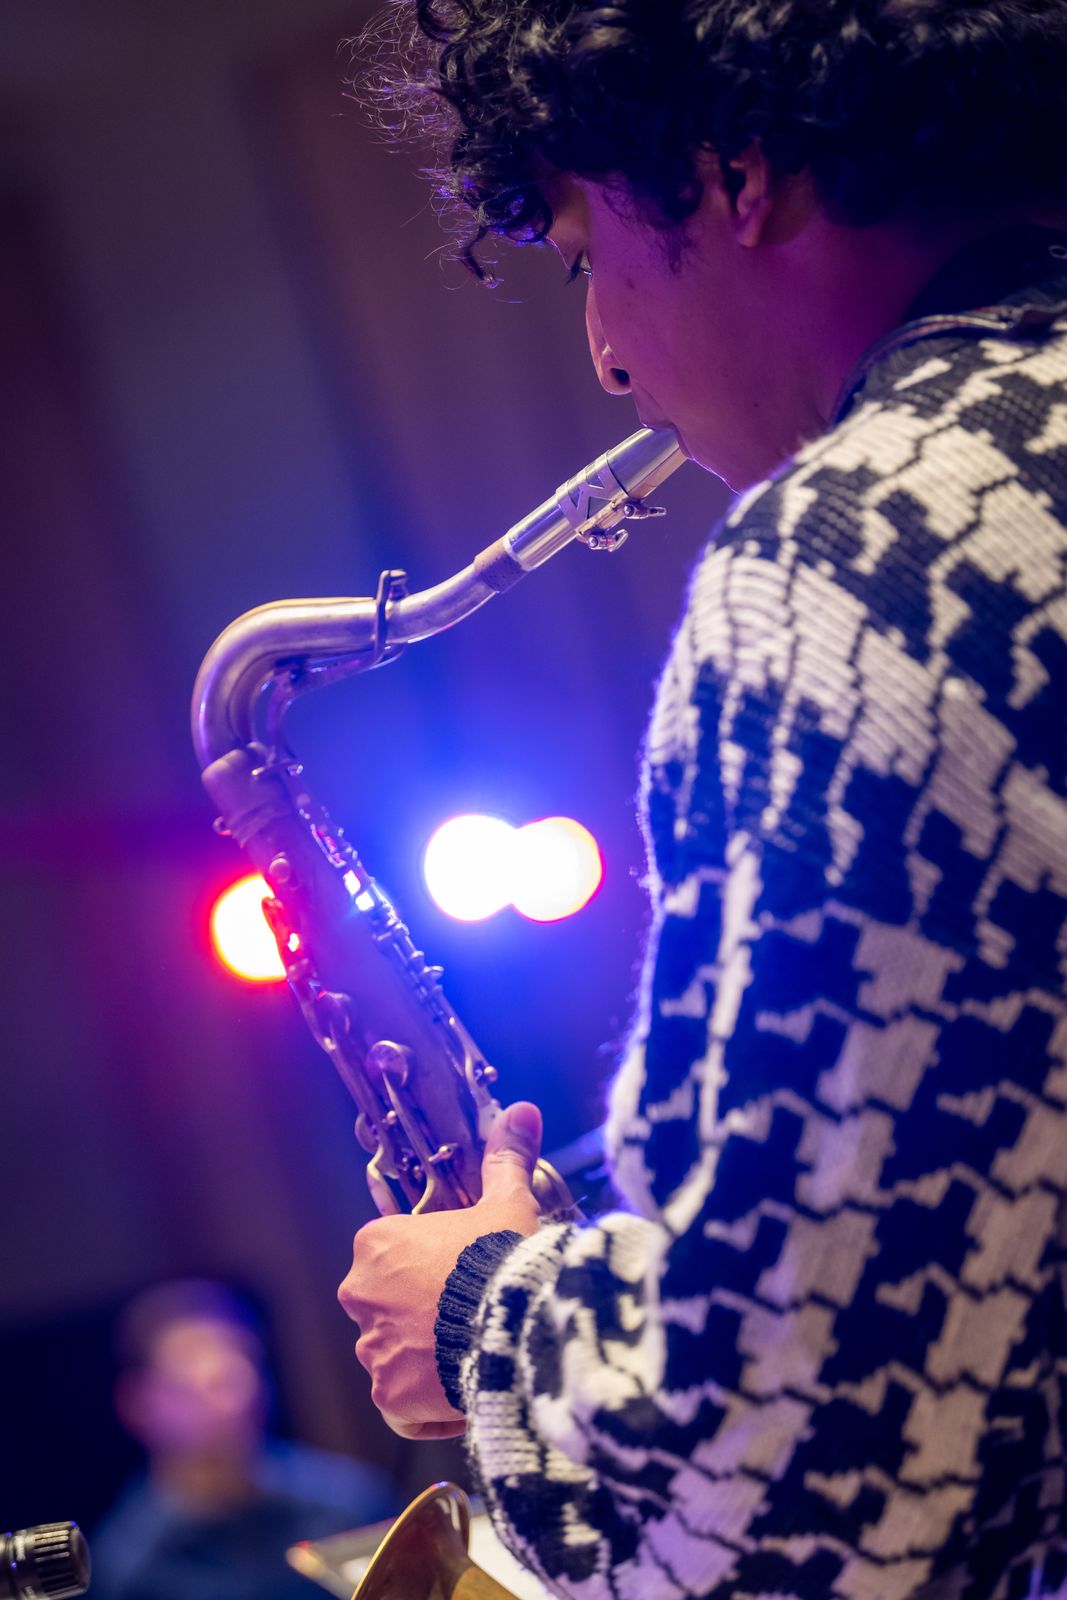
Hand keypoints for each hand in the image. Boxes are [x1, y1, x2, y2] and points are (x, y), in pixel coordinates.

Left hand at [338, 1101, 542, 1439]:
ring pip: (395, 1355)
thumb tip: (523, 1110)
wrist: (513, 1324)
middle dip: (423, 1314)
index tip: (466, 1273)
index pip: (393, 1256)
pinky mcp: (390, 1396)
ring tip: (474, 1353)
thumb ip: (507, 1159)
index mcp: (376, 1244)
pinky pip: (403, 1405)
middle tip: (472, 1315)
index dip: (432, 1266)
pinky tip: (463, 1393)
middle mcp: (361, 1295)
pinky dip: (427, 1405)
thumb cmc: (503, 1258)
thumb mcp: (508, 1202)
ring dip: (427, 1359)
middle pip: (388, 1305)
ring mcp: (373, 1349)